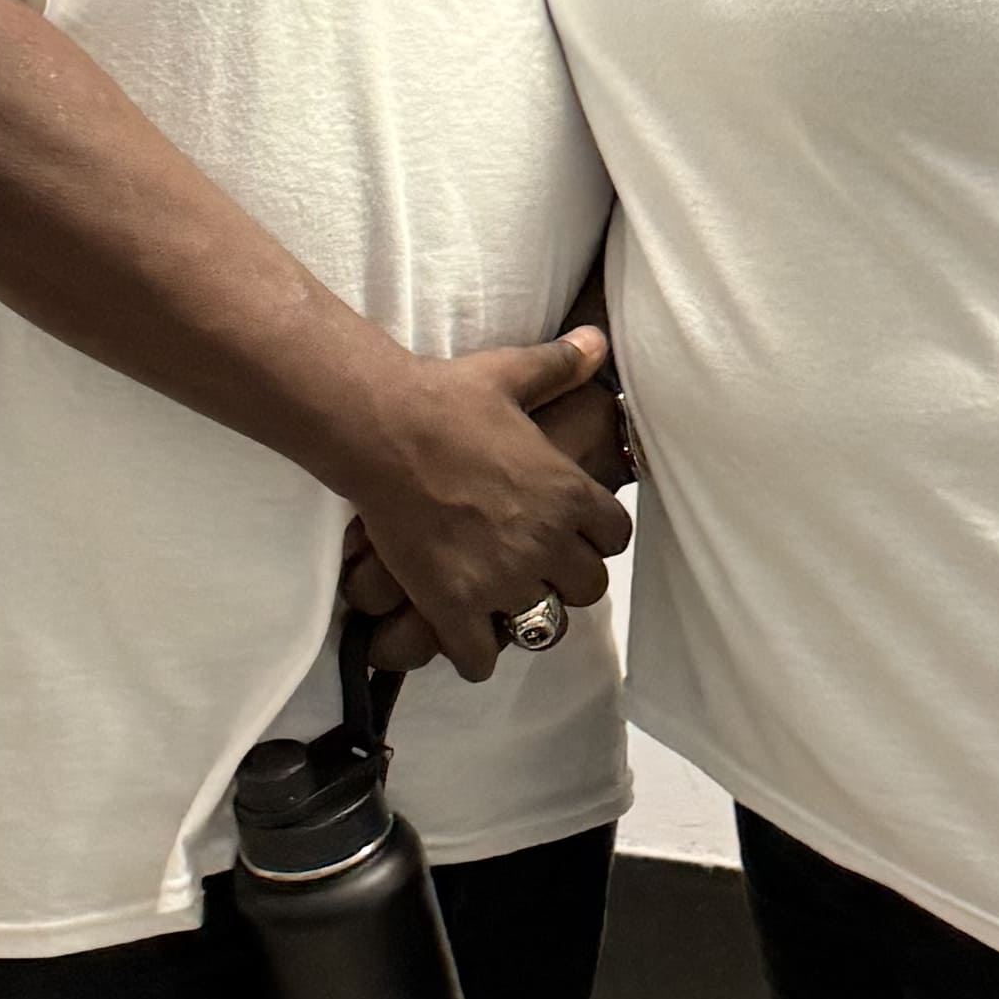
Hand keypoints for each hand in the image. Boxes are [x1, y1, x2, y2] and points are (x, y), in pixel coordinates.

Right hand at [338, 331, 631, 682]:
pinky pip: (482, 657)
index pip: (616, 536)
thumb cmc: (447, 398)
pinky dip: (474, 653)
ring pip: (544, 626)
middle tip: (534, 569)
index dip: (595, 536)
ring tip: (500, 603)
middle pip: (588, 588)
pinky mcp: (454, 605)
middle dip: (565, 581)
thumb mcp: (511, 374)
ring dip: (525, 617)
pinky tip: (461, 632)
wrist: (382, 429)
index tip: (570, 532)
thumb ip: (560, 365)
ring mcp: (502, 580)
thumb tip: (597, 341)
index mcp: (569, 492)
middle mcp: (546, 542)